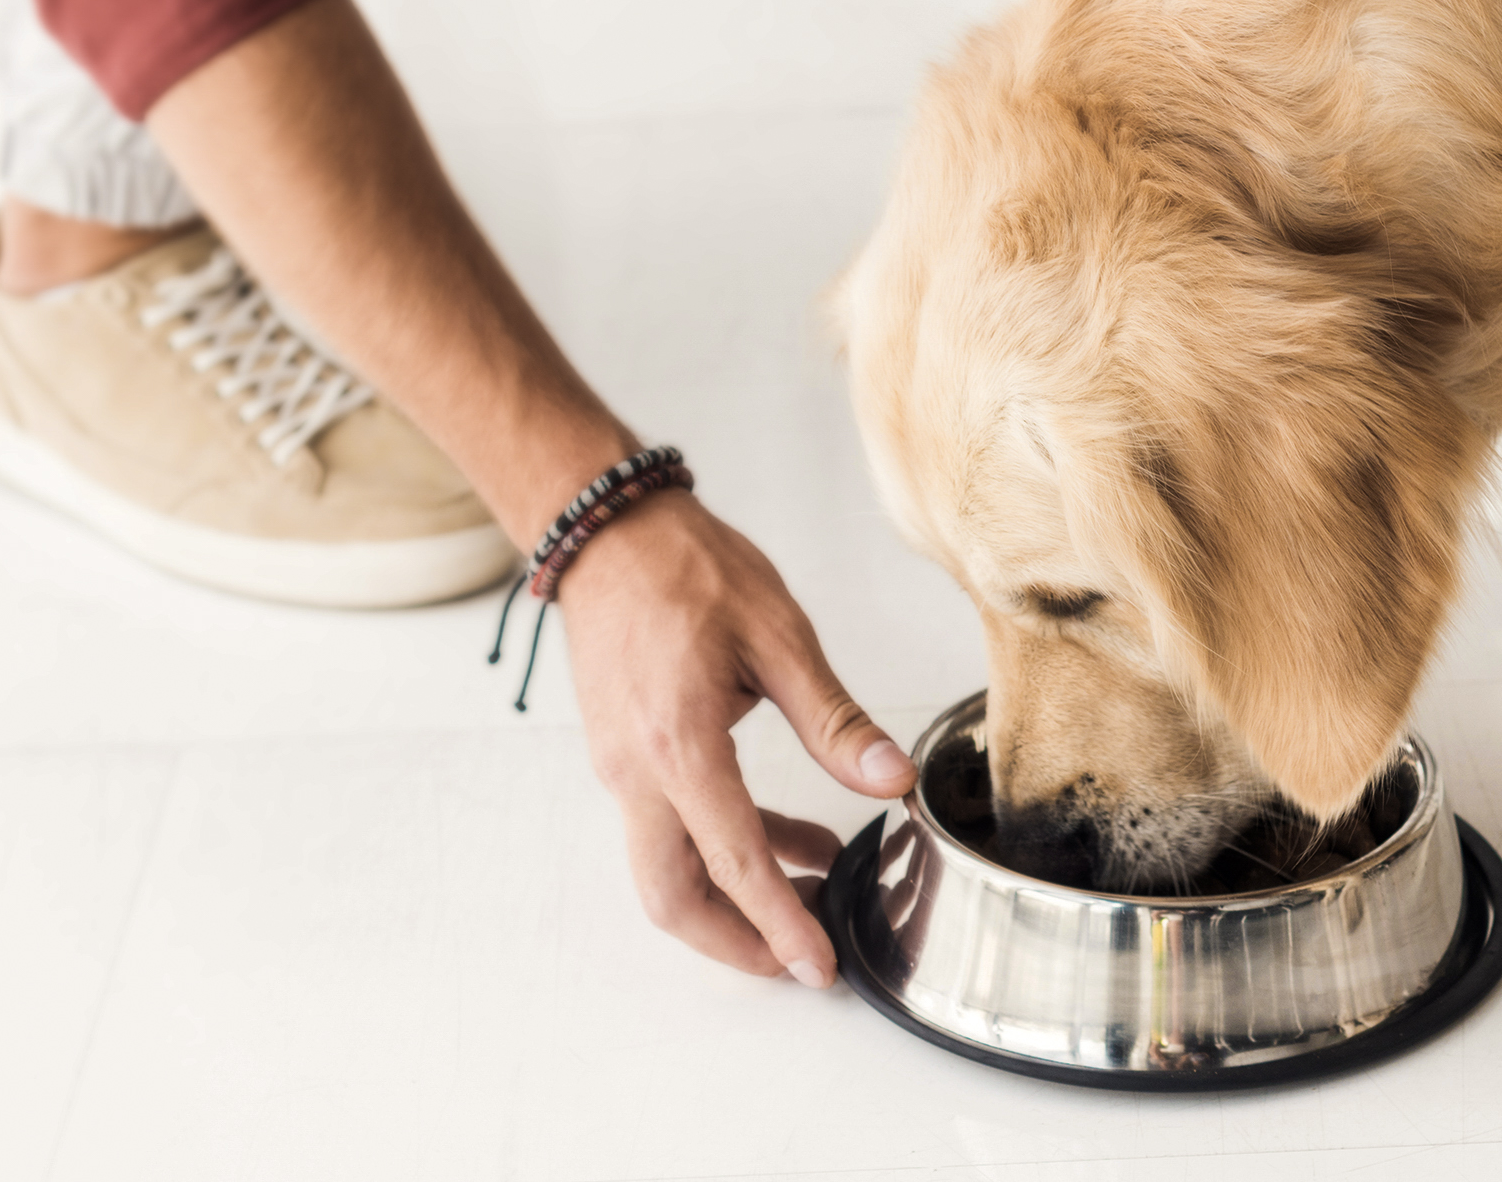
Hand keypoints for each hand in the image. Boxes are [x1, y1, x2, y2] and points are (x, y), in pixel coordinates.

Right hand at [557, 489, 914, 984]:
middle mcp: (638, 771)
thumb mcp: (779, 636)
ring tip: (818, 896)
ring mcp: (625, 768)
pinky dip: (729, 847)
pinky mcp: (629, 756)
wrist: (610, 533)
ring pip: (670, 868)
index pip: (733, 861)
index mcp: (678, 745)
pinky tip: (794, 839)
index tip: (816, 967)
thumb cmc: (689, 570)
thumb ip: (835, 721)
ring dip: (737, 896)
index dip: (778, 924)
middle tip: (803, 962)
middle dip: (738, 942)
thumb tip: (892, 780)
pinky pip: (674, 826)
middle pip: (675, 896)